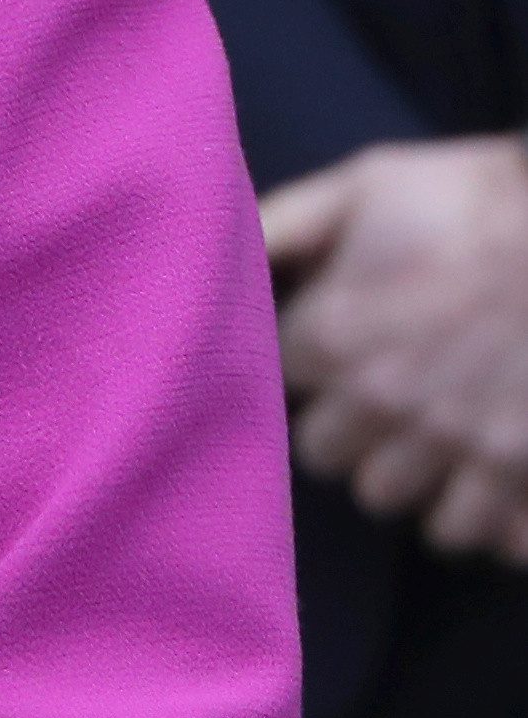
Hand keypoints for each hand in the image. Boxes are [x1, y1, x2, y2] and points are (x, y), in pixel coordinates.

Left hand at [263, 136, 527, 562]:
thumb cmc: (483, 194)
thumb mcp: (372, 182)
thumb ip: (285, 223)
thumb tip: (220, 250)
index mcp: (333, 337)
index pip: (281, 383)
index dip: (312, 363)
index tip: (340, 344)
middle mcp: (385, 403)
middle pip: (329, 456)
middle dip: (352, 430)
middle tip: (387, 400)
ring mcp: (458, 443)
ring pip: (395, 501)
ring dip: (411, 477)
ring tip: (435, 442)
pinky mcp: (523, 471)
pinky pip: (483, 535)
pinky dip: (488, 520)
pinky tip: (491, 488)